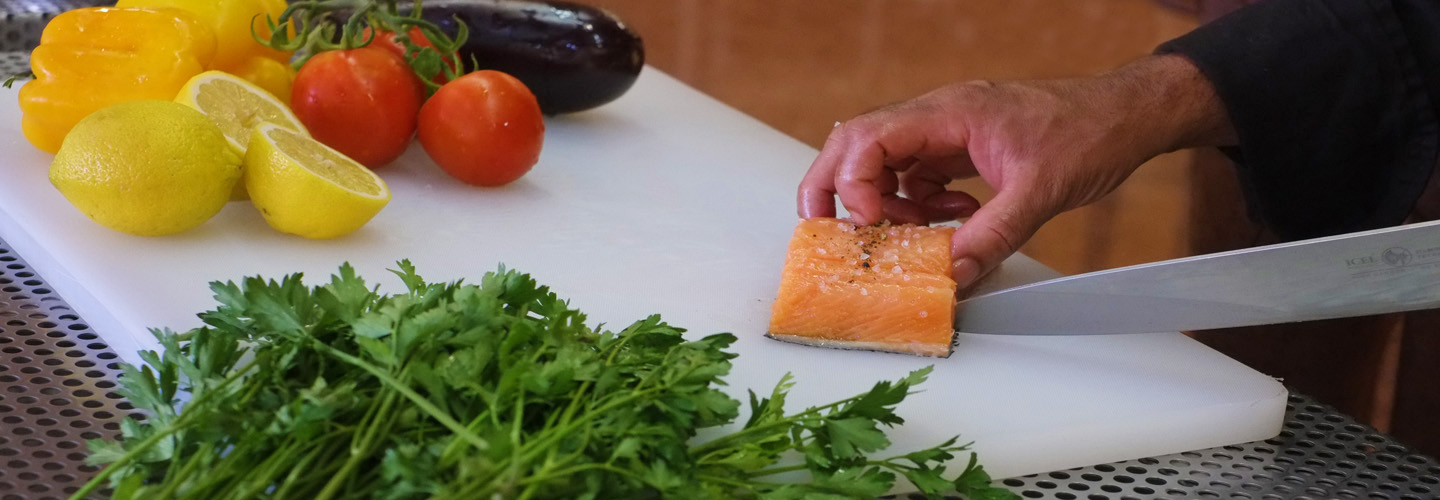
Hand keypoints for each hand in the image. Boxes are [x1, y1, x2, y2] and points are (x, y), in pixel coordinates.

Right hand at [798, 55, 1234, 288]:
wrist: (1126, 116)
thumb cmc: (1090, 131)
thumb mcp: (1040, 191)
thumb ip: (992, 235)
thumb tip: (953, 274)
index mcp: (948, 111)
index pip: (870, 138)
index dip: (855, 184)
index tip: (871, 226)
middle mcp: (938, 116)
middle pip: (857, 144)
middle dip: (836, 188)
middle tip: (829, 232)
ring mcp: (946, 131)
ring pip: (885, 164)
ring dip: (889, 204)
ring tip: (921, 231)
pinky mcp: (959, 149)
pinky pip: (917, 177)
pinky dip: (921, 204)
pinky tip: (954, 218)